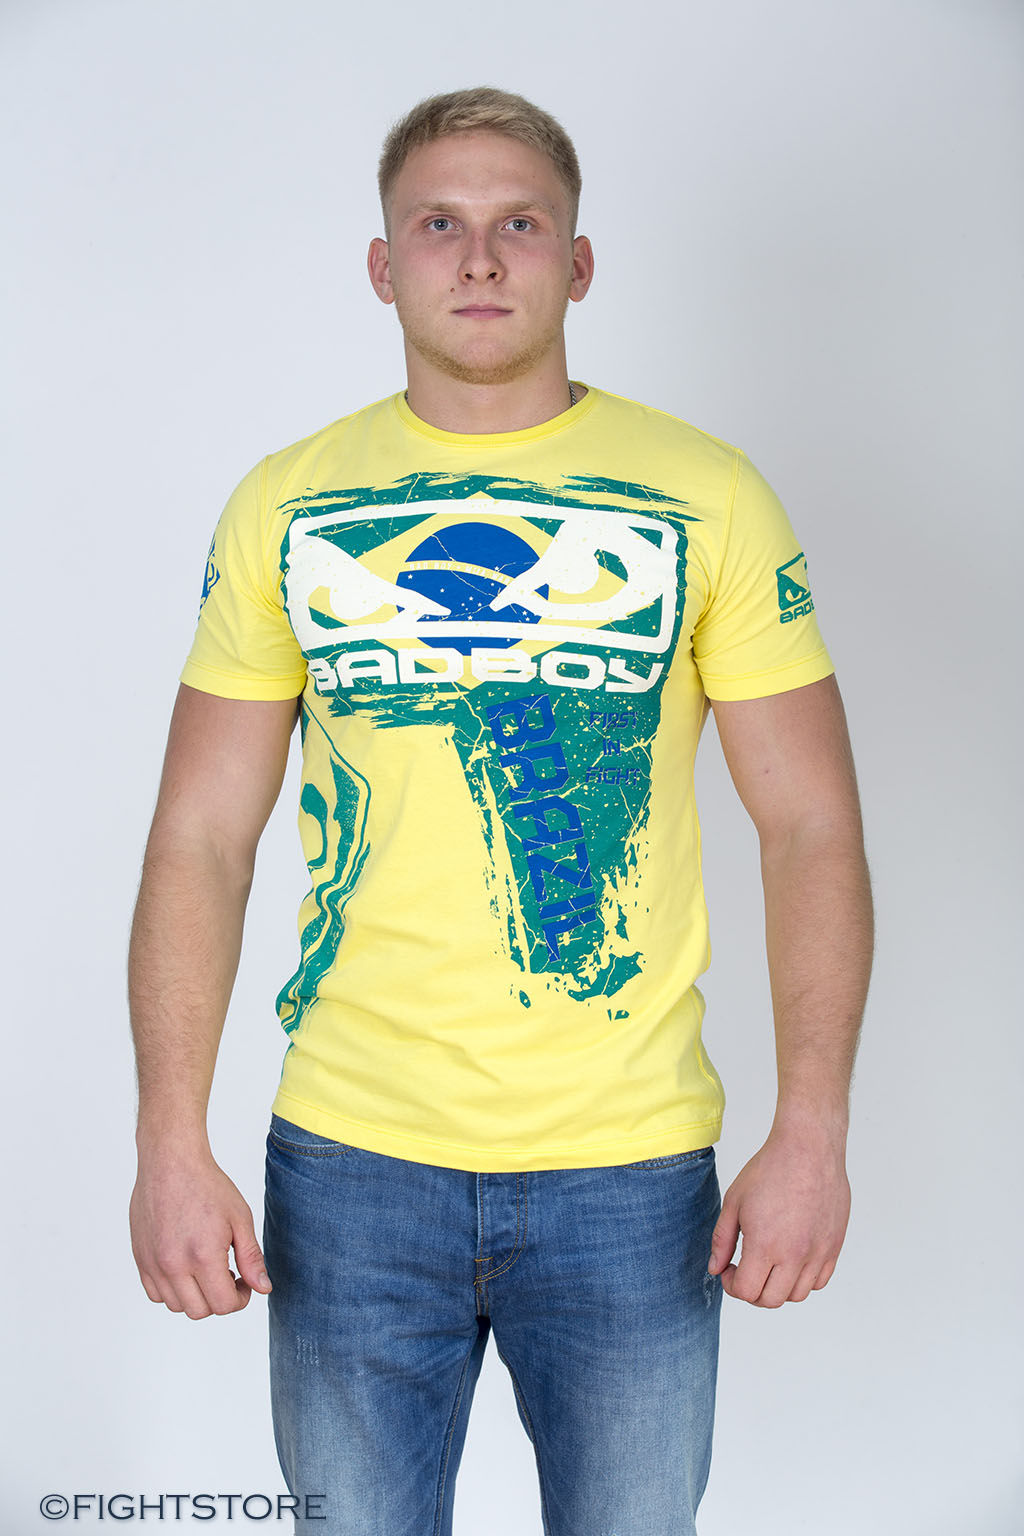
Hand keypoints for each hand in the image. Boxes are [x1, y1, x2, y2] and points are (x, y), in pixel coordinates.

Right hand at [130, 1146, 271, 1318]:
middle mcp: (173, 1265)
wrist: (170, 1163)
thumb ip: (251, 1258)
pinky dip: (172, 1290)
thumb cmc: (206, 1186)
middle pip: (200, 1311)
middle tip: (229, 1275)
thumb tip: (263, 1288)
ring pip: (176, 1305)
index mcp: (202, 1256)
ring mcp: (153, 1263)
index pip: (223, 1305)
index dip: (241, 1299)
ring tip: (207, 1268)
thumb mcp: (240, 1219)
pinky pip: (156, 1293)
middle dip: (220, 1299)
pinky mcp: (141, 1258)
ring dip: (196, 1296)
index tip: (245, 1283)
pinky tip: (186, 1268)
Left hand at [707, 1124, 850, 1306]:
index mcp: (765, 1245)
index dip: (731, 1285)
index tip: (729, 1270)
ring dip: (778, 1288)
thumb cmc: (770, 1169)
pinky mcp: (834, 1246)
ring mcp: (818, 1253)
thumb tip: (715, 1268)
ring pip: (797, 1294)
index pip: (747, 1291)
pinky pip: (820, 1281)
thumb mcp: (734, 1201)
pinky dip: (804, 1280)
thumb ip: (722, 1239)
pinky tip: (791, 1259)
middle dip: (752, 1291)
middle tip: (745, 1271)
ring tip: (769, 1265)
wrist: (809, 1148)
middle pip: (771, 1300)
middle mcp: (795, 1255)